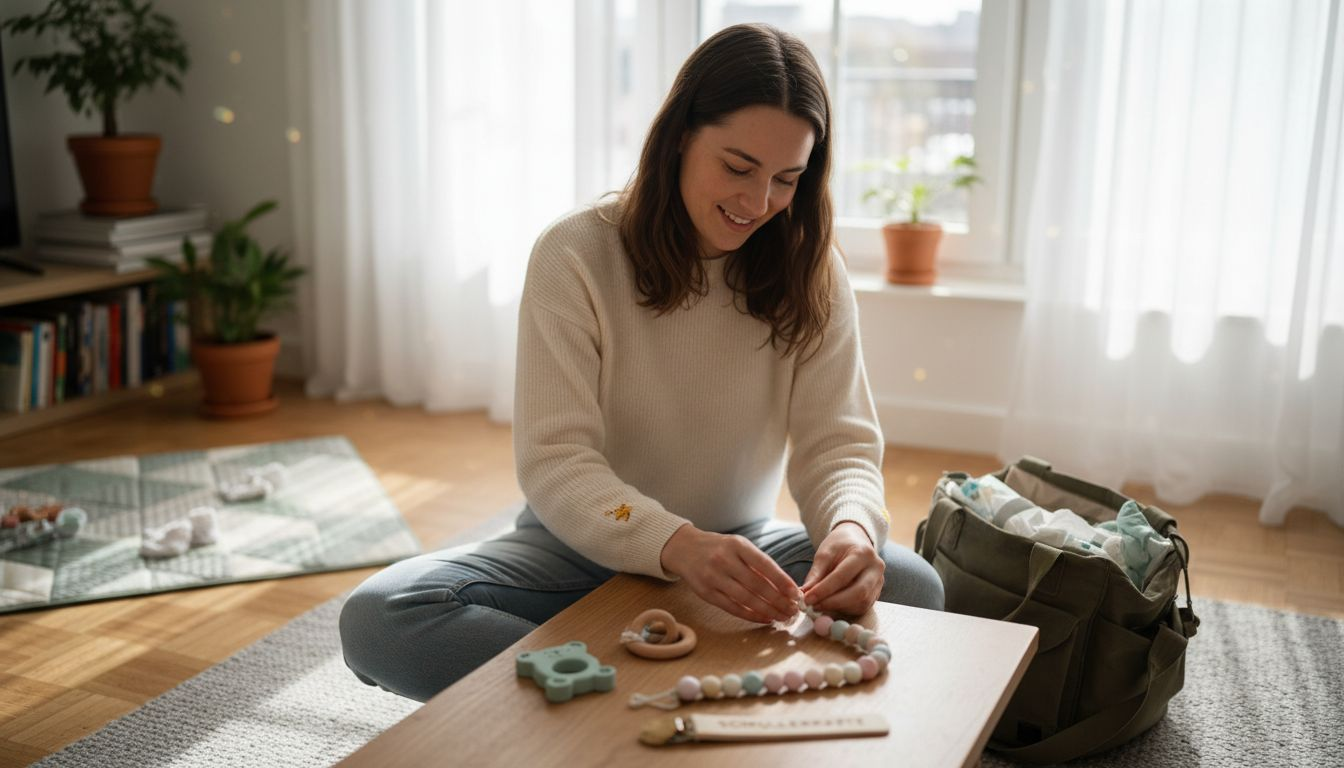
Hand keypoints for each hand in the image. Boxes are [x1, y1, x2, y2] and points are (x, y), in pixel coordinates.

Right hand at [660, 524, 801, 623]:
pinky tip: (764, 618)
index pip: (764, 564)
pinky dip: (751, 615)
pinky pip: (732, 608)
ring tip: (782, 616)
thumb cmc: (718, 548)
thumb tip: (784, 586)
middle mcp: (724, 560)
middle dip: (778, 600)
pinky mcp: (706, 593)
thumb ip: (757, 564)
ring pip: (746, 599)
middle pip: (756, 585)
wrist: (684, 549)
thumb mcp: (738, 546)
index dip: (782, 581)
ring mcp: (713, 577)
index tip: (795, 593)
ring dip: (767, 610)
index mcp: (737, 545)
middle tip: (793, 610)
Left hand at [801, 522, 884, 616]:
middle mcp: (876, 568)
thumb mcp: (824, 553)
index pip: (842, 576)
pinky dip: (845, 610)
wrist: (856, 541)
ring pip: (861, 603)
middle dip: (833, 603)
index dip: (824, 590)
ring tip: (820, 605)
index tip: (807, 599)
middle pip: (858, 593)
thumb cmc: (839, 546)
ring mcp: (879, 582)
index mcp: (863, 553)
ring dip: (839, 608)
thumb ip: (815, 574)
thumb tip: (804, 594)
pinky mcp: (876, 593)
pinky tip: (831, 606)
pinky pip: (862, 607)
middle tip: (814, 606)